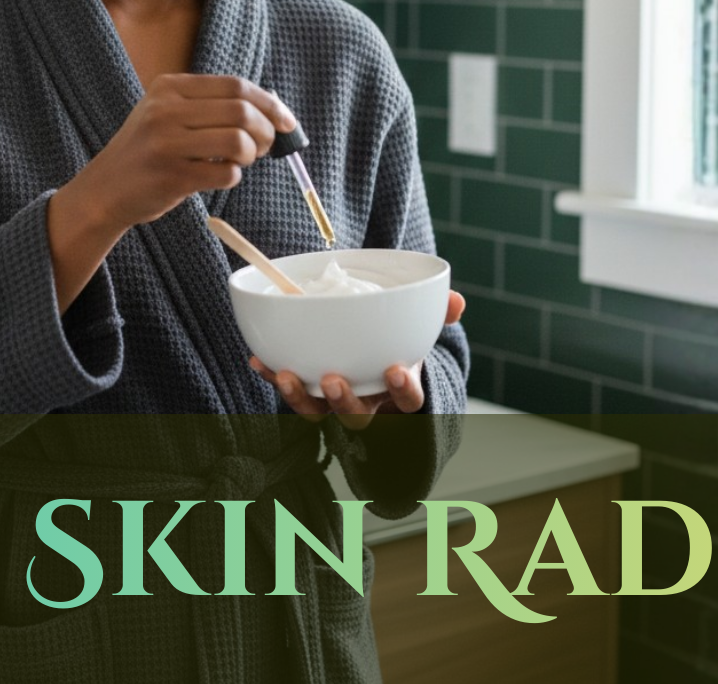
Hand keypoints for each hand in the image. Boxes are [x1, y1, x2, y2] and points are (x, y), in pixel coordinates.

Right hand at [60, 74, 297, 231]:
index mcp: (169, 88)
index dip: (269, 103)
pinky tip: (219, 177)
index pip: (235, 85)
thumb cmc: (147, 153)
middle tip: (267, 146)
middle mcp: (166, 110)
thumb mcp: (166, 113)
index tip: (286, 121)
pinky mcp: (172, 176)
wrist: (104, 190)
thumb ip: (209, 106)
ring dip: (252, 155)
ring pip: (238, 142)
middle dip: (266, 131)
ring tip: (242, 162)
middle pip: (241, 111)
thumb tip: (272, 110)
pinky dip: (233, 177)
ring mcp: (167, 143)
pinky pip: (226, 174)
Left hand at [249, 291, 465, 430]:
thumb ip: (440, 314)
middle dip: (344, 403)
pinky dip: (273, 377)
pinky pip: (290, 390)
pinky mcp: (307, 393)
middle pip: (356, 416)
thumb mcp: (420, 328)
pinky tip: (258, 360)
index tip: (397, 370)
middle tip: (333, 380)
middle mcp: (366, 403)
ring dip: (300, 397)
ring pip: (317, 412)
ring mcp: (334, 402)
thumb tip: (458, 300)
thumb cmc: (399, 341)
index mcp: (397, 389)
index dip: (403, 390)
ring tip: (288, 375)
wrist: (376, 354)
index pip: (407, 400)